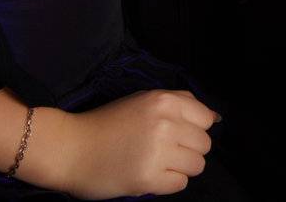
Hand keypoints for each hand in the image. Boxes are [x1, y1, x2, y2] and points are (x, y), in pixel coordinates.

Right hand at [58, 88, 220, 197]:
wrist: (70, 148)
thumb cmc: (107, 123)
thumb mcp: (143, 101)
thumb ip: (180, 104)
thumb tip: (216, 118)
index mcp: (164, 100)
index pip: (206, 118)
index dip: (194, 129)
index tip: (177, 134)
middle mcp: (164, 123)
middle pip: (204, 144)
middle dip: (188, 150)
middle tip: (164, 152)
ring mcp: (157, 151)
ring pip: (197, 166)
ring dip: (180, 168)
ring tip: (157, 163)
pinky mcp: (148, 178)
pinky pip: (180, 184)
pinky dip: (168, 183)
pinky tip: (149, 175)